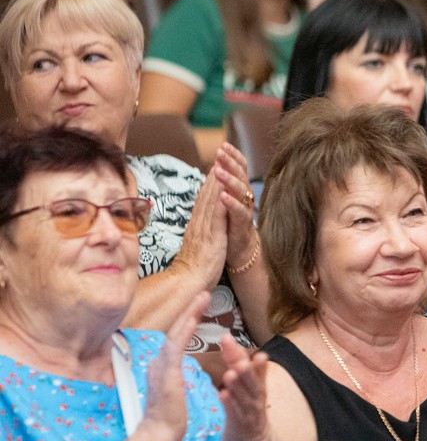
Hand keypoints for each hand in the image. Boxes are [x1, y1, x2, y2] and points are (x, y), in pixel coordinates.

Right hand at [142, 291, 209, 440]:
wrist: (159, 433)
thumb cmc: (167, 418)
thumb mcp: (171, 392)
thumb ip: (170, 379)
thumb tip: (171, 373)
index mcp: (162, 367)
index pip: (176, 338)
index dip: (187, 322)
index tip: (197, 309)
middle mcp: (158, 362)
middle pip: (175, 330)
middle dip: (189, 311)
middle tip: (204, 294)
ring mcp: (161, 365)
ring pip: (176, 332)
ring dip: (190, 313)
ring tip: (203, 297)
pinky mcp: (167, 371)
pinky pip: (177, 344)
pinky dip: (186, 329)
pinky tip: (194, 317)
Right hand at [172, 170, 228, 288]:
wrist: (188, 283)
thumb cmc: (195, 271)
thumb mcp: (199, 248)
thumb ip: (199, 237)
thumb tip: (200, 231)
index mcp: (196, 227)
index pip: (203, 201)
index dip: (208, 184)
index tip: (214, 168)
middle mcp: (198, 224)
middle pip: (205, 196)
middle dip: (212, 176)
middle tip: (218, 156)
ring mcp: (204, 229)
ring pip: (210, 200)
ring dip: (215, 181)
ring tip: (221, 163)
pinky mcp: (212, 236)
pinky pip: (216, 214)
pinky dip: (219, 198)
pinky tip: (224, 187)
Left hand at [212, 143, 255, 263]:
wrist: (238, 250)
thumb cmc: (229, 223)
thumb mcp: (226, 200)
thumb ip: (222, 184)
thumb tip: (215, 165)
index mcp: (239, 190)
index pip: (239, 168)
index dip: (233, 156)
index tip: (224, 145)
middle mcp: (245, 197)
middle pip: (240, 175)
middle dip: (231, 163)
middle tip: (221, 152)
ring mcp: (245, 210)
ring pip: (240, 191)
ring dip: (229, 180)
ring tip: (219, 171)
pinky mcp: (242, 224)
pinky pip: (238, 212)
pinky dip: (231, 203)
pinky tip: (223, 196)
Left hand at [217, 334, 272, 440]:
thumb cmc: (246, 409)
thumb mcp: (245, 384)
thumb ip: (236, 363)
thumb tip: (228, 339)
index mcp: (256, 384)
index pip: (250, 366)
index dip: (239, 353)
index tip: (228, 338)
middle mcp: (255, 396)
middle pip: (252, 381)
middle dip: (246, 369)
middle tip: (241, 359)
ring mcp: (249, 411)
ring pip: (245, 397)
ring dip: (238, 386)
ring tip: (230, 373)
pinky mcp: (241, 425)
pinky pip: (236, 414)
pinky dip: (230, 404)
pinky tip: (223, 395)